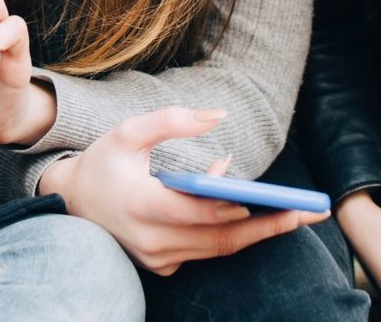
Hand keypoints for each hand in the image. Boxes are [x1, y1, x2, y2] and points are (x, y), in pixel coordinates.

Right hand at [38, 108, 328, 274]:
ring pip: (217, 249)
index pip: (197, 213)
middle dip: (267, 226)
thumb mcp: (129, 131)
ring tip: (295, 213)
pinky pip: (204, 250)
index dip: (233, 207)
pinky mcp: (163, 265)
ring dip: (256, 231)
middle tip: (308, 213)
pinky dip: (228, 231)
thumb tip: (218, 115)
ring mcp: (157, 258)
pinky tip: (248, 209)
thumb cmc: (103, 162)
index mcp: (141, 205)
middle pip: (220, 239)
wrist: (71, 203)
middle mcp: (151, 240)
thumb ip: (172, 119)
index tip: (270, 199)